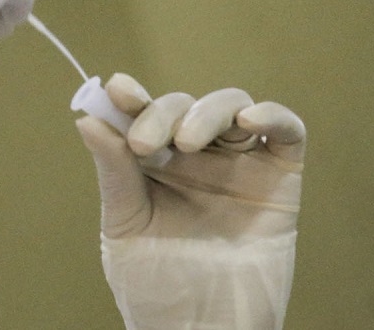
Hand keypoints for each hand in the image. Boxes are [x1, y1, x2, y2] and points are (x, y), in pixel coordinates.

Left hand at [76, 73, 304, 240]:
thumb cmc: (155, 282)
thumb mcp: (125, 222)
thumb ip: (113, 170)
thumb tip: (87, 118)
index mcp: (153, 161)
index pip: (142, 113)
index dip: (130, 96)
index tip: (117, 90)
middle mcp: (196, 156)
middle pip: (183, 105)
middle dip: (161, 113)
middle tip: (143, 144)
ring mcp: (239, 164)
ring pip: (230, 106)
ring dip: (207, 112)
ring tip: (187, 143)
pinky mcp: (280, 180)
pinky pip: (287, 132)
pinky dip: (273, 115)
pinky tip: (249, 120)